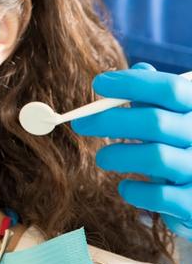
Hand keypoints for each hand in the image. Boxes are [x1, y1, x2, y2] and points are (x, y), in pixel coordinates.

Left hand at [71, 63, 191, 239]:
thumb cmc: (182, 146)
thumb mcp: (175, 116)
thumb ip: (158, 95)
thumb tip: (140, 67)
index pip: (170, 88)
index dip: (132, 83)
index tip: (99, 83)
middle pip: (154, 122)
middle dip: (109, 121)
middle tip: (81, 124)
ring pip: (155, 158)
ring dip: (118, 156)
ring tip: (103, 158)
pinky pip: (161, 196)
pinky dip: (135, 191)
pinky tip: (125, 187)